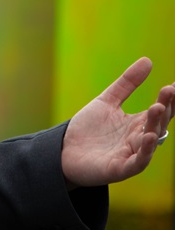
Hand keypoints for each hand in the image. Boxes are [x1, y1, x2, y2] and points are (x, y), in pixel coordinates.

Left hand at [62, 57, 173, 188]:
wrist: (64, 152)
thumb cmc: (88, 129)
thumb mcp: (107, 101)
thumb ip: (127, 84)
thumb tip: (148, 60)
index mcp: (138, 124)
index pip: (160, 110)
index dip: (169, 98)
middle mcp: (139, 139)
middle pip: (157, 123)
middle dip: (165, 108)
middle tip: (169, 90)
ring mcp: (131, 154)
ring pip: (149, 141)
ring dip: (155, 125)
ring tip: (157, 108)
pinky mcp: (121, 168)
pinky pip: (138, 161)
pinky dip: (145, 150)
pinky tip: (148, 136)